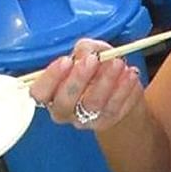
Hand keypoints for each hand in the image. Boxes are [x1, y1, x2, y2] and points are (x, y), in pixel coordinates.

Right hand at [26, 39, 143, 130]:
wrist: (118, 85)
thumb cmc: (95, 66)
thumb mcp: (88, 50)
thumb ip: (85, 49)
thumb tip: (87, 55)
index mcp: (50, 92)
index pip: (39, 92)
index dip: (50, 78)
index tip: (66, 60)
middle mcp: (64, 111)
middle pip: (64, 103)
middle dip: (79, 80)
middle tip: (94, 60)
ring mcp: (85, 120)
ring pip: (93, 105)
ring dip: (106, 82)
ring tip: (119, 63)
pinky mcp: (106, 121)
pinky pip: (115, 108)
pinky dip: (124, 90)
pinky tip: (131, 74)